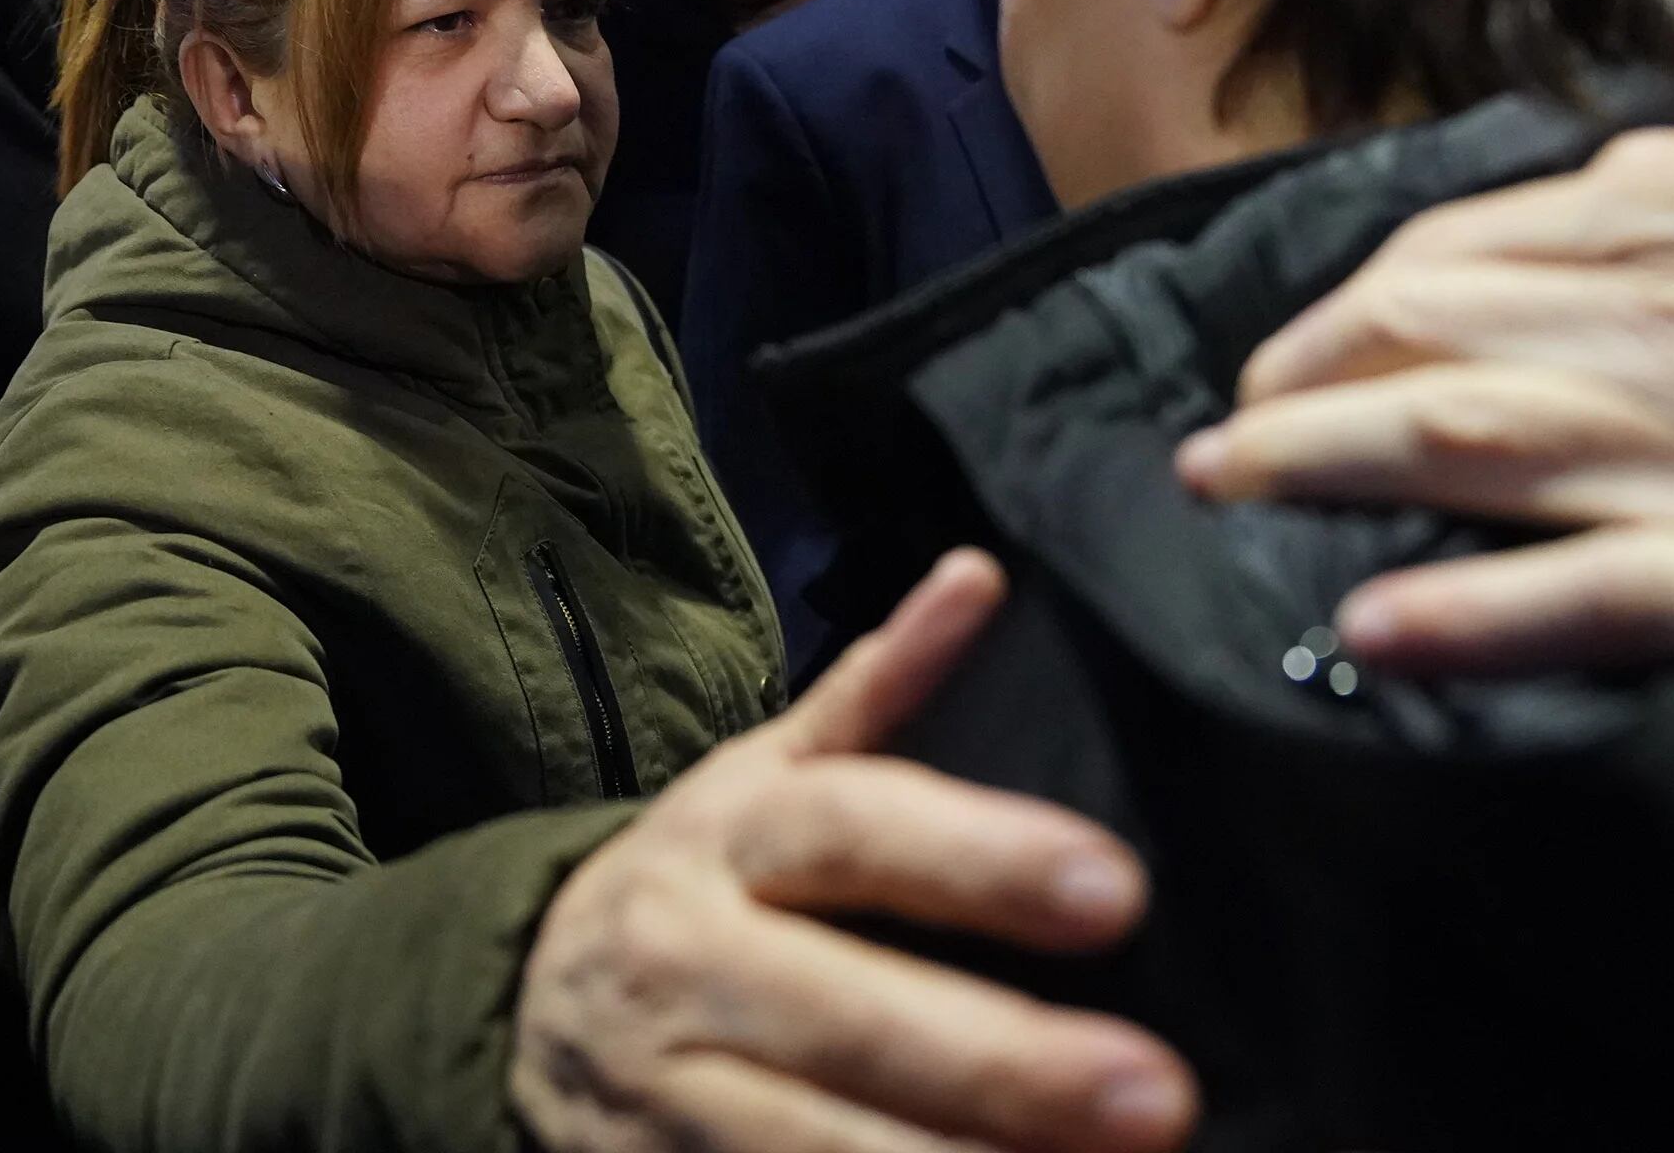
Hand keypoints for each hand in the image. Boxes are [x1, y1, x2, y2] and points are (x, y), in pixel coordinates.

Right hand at [511, 549, 1197, 1152]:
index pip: (857, 831)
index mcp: (730, 836)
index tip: (1119, 890)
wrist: (517, 1001)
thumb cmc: (698, 882)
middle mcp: (690, 962)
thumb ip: (878, 689)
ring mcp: (666, 1094)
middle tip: (1156, 1093)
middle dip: (1002, 1064)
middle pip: (847, 1013)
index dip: (982, 858)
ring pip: (808, 1145)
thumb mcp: (764, 772)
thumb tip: (978, 578)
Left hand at [1177, 121, 1673, 722]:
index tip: (1291, 352)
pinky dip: (1472, 610)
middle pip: (1424, 323)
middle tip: (1227, 433)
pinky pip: (1589, 591)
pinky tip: (1378, 626)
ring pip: (1461, 433)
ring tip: (1220, 487)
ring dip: (1314, 460)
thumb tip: (1545, 213)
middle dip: (1298, 376)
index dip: (1345, 303)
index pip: (1454, 240)